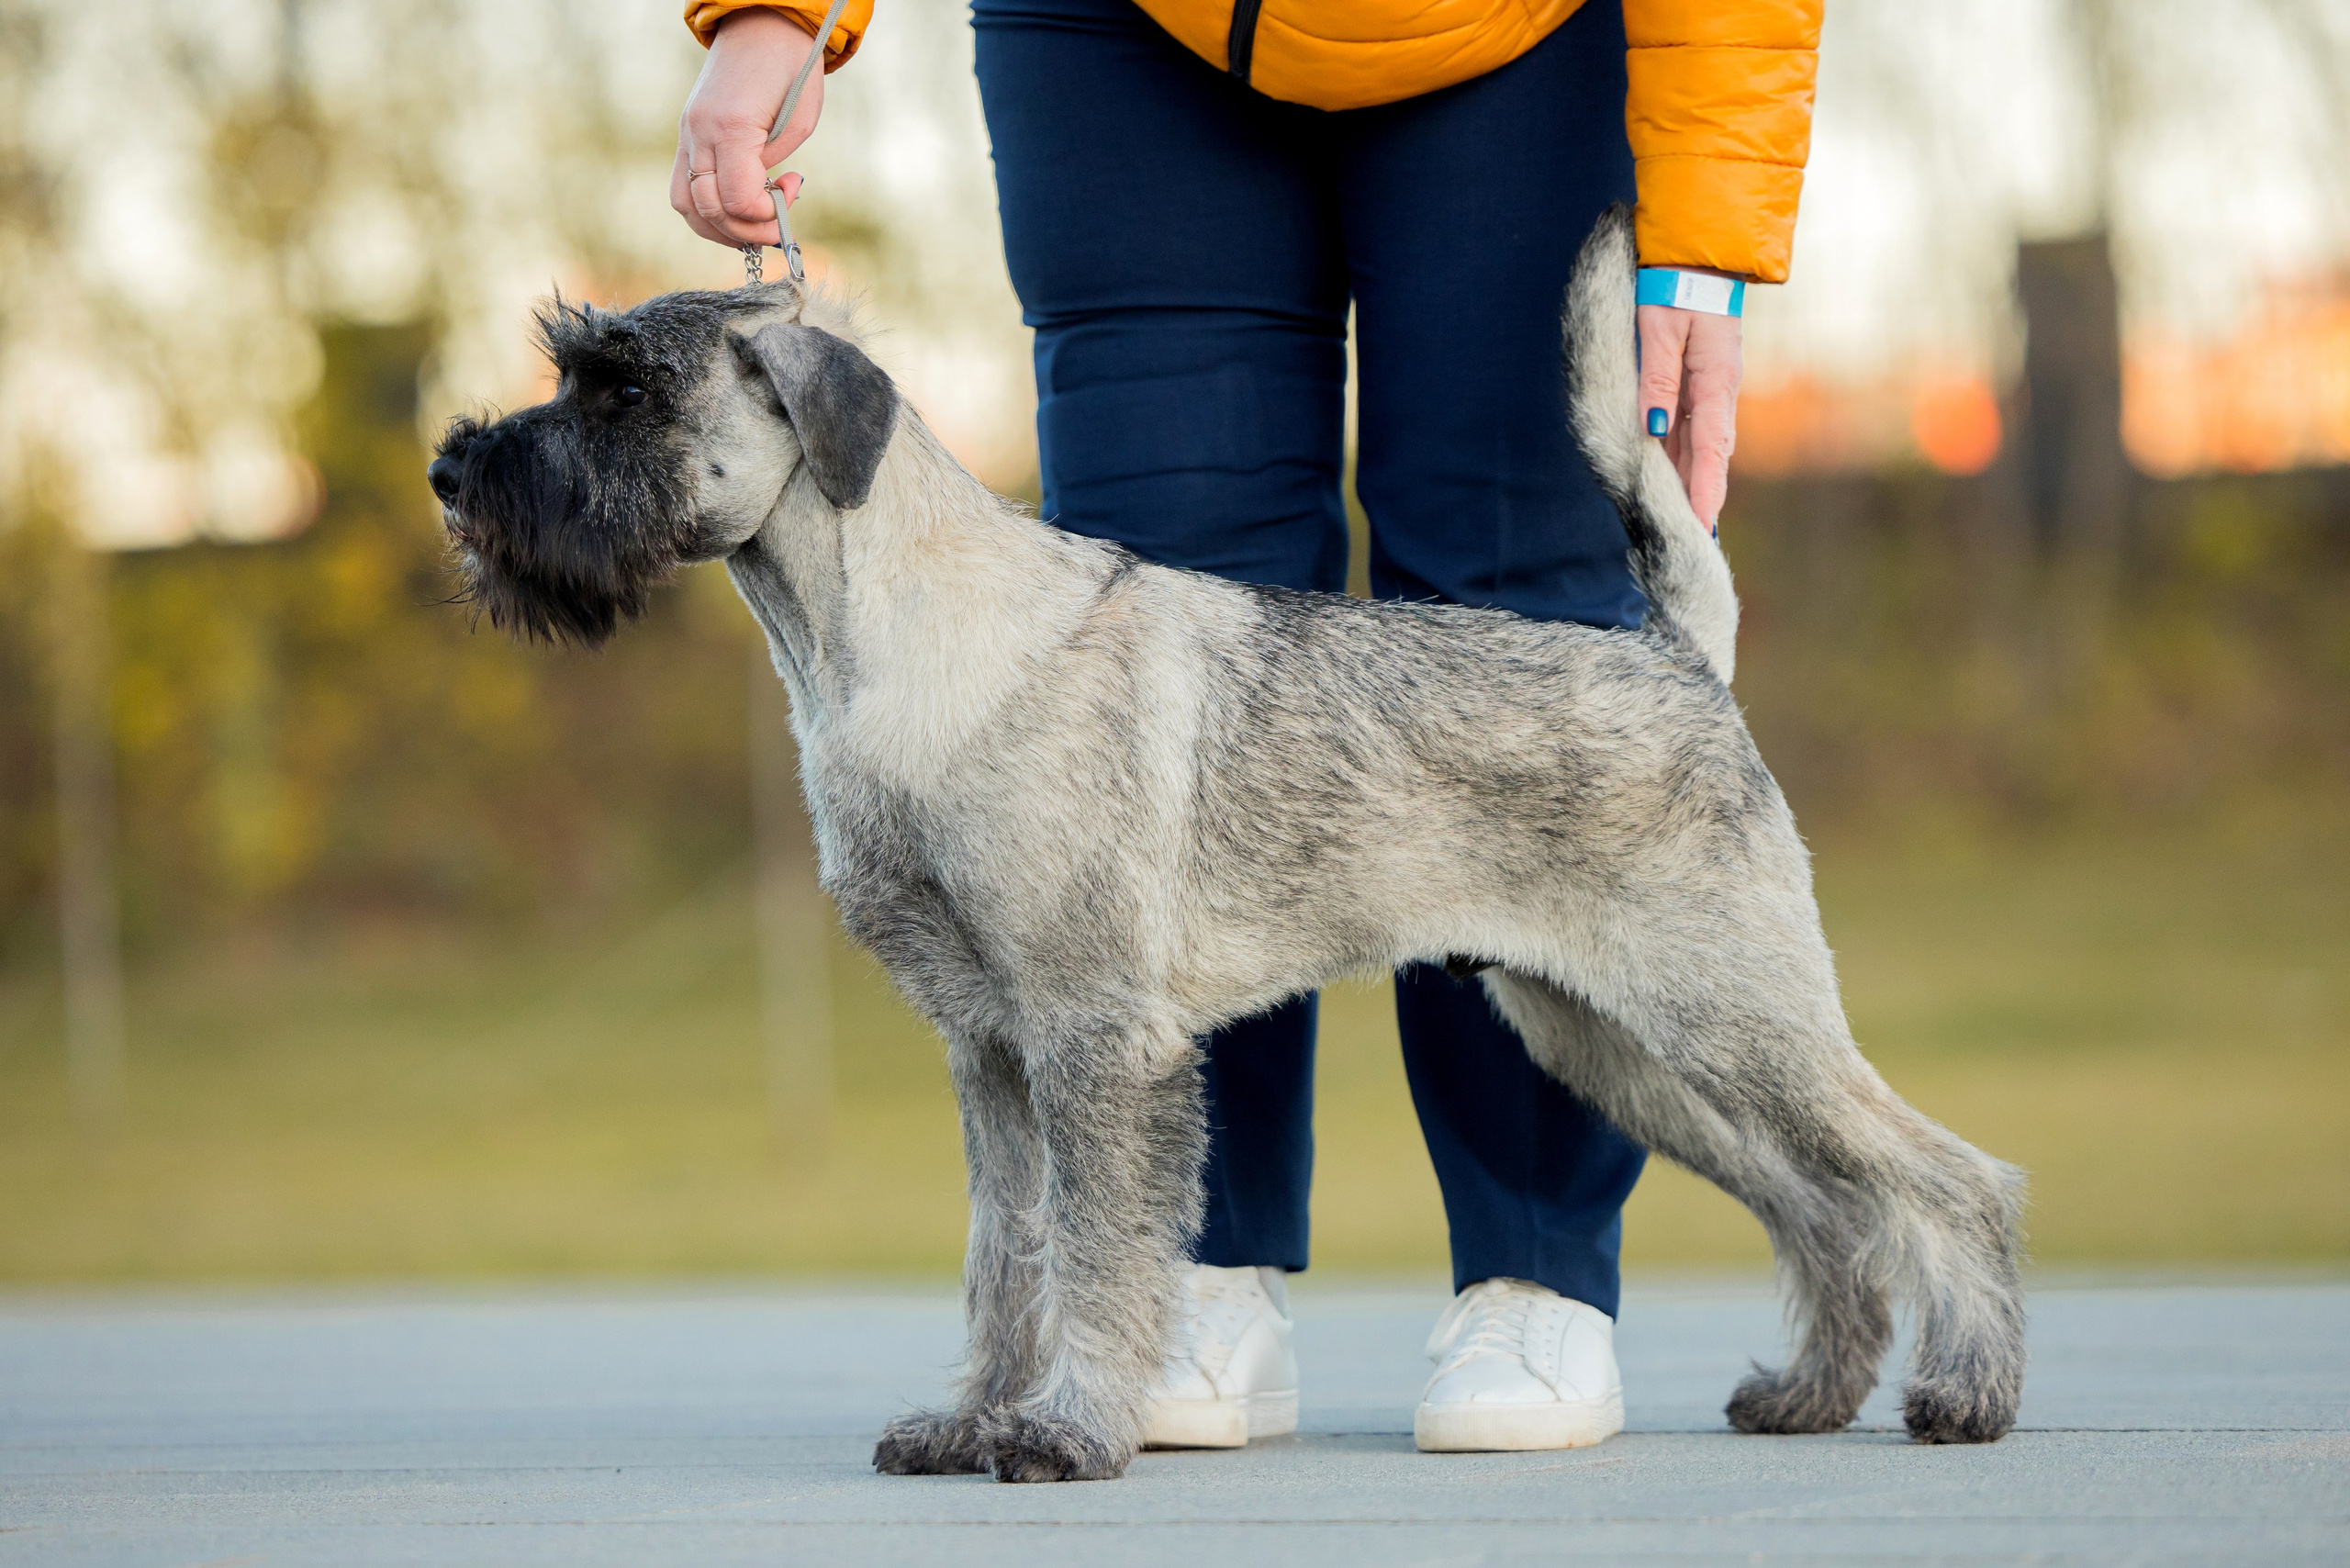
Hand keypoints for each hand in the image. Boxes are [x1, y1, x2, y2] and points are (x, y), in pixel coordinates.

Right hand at [671, 8, 822, 248]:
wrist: (760, 25)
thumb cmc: (791, 68)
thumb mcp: (800, 120)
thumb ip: (773, 164)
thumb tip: (758, 197)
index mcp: (731, 127)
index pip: (738, 200)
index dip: (768, 214)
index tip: (793, 188)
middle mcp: (699, 134)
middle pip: (708, 210)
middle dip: (747, 230)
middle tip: (778, 223)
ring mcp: (687, 135)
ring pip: (686, 205)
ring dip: (721, 227)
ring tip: (753, 223)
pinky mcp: (686, 135)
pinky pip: (682, 187)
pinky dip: (706, 208)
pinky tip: (735, 206)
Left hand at [1636, 299, 1743, 533]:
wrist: (1696, 251)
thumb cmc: (1675, 284)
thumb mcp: (1661, 330)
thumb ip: (1656, 380)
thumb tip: (1652, 430)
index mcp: (1717, 380)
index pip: (1711, 448)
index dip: (1705, 490)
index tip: (1701, 527)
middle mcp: (1719, 389)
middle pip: (1708, 456)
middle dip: (1700, 499)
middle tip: (1691, 543)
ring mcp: (1711, 387)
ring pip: (1697, 445)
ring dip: (1687, 482)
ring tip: (1677, 523)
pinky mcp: (1699, 382)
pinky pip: (1688, 427)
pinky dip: (1678, 457)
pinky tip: (1666, 479)